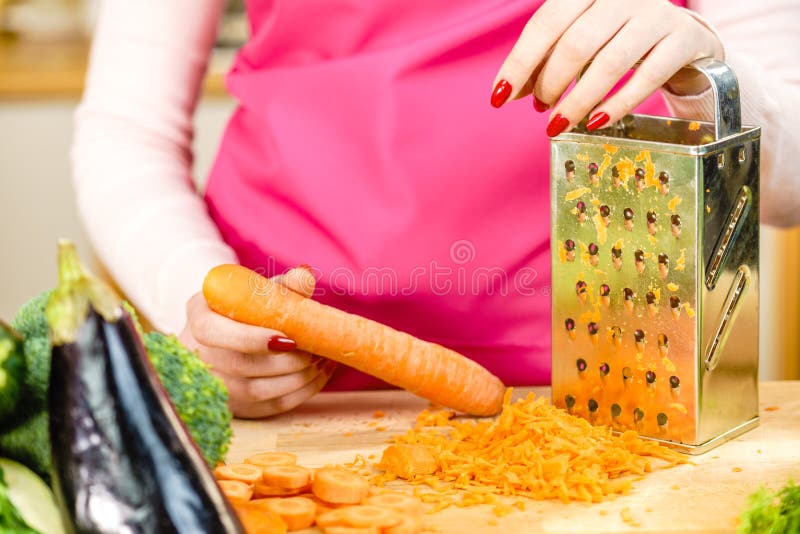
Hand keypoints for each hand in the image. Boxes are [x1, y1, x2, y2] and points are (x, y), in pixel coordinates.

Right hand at [178, 267, 335, 417]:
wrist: (228, 335)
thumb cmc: (244, 310)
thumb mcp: (256, 292)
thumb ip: (280, 285)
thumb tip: (305, 277)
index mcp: (200, 319)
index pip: (213, 333)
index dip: (251, 338)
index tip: (289, 338)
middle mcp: (198, 356)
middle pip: (240, 366)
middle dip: (287, 361)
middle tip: (318, 350)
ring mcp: (214, 386)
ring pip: (257, 392)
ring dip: (299, 378)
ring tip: (323, 360)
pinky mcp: (235, 408)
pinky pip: (270, 406)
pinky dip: (301, 392)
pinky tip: (319, 374)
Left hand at [491, 0, 723, 134]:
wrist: (685, 40)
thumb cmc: (619, 40)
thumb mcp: (580, 43)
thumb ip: (543, 62)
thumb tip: (506, 93)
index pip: (546, 23)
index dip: (519, 63)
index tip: (500, 97)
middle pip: (576, 43)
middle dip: (550, 84)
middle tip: (542, 109)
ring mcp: (657, 14)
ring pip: (610, 62)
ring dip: (578, 101)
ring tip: (558, 124)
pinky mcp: (683, 39)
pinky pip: (647, 77)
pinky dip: (617, 105)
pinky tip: (596, 122)